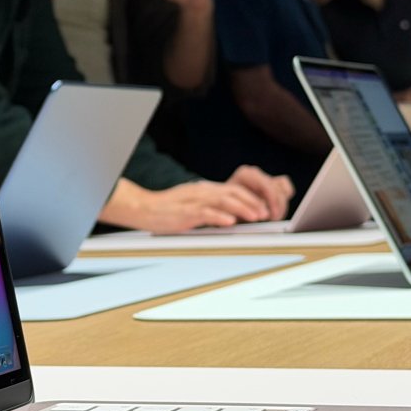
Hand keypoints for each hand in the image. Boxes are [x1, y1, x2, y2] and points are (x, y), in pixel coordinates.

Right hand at [137, 180, 273, 233]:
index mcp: (204, 190)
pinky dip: (220, 217)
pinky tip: (231, 222)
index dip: (251, 198)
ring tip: (255, 217)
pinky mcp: (185, 213)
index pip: (233, 189)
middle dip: (252, 202)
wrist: (144, 208)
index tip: (263, 208)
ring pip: (224, 200)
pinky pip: (206, 213)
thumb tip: (228, 215)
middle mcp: (202, 192)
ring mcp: (194, 201)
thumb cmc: (166, 209)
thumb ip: (209, 206)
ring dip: (242, 208)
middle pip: (233, 192)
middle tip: (265, 213)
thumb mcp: (191, 204)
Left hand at [227, 165, 294, 220]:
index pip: (266, 185)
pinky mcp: (273, 185)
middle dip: (277, 205)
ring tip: (274, 218)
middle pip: (276, 188)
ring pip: (282, 190)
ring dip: (281, 205)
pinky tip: (276, 212)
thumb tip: (263, 214)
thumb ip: (247, 209)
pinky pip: (286, 189)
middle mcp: (256, 174)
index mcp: (245, 174)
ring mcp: (264, 178)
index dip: (272, 201)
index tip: (270, 216)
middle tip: (274, 219)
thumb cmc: (225, 210)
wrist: (221, 208)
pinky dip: (284, 200)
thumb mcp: (233, 210)